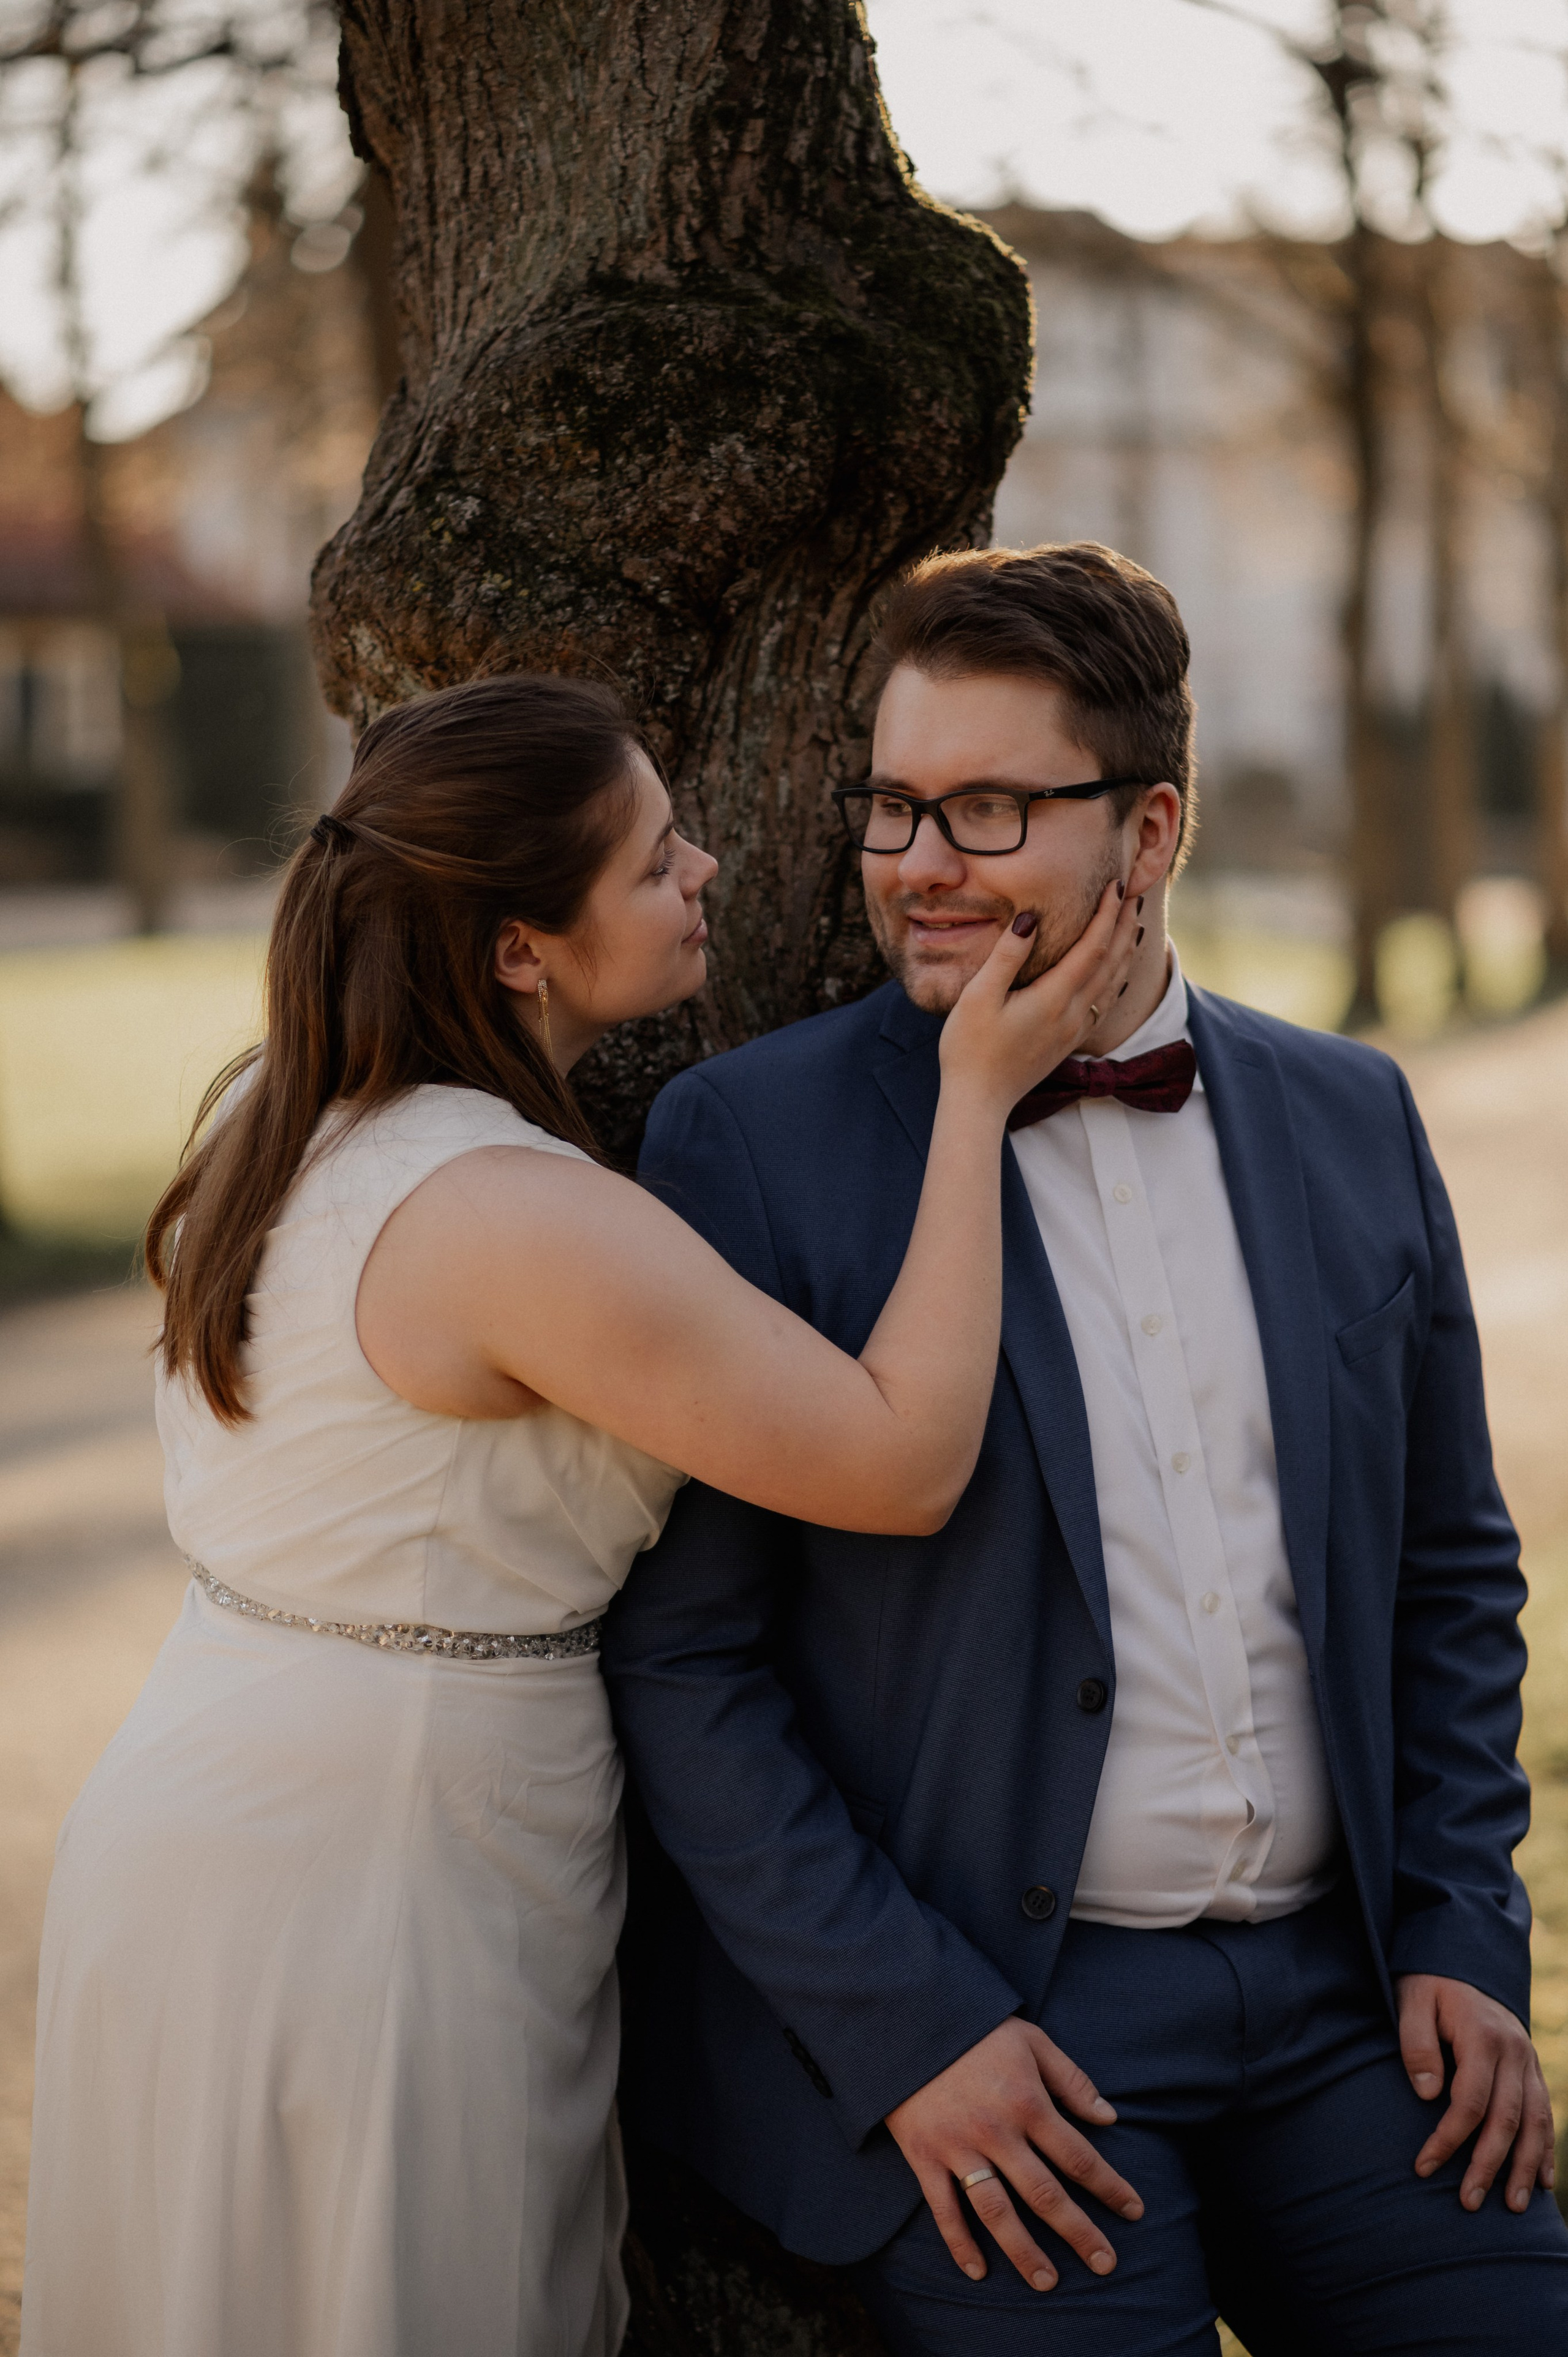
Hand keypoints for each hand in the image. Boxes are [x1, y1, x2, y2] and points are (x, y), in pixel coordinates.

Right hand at [885, 2017, 1143, 2291]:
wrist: (910, 2018)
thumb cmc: (977, 2028)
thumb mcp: (1031, 2039)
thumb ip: (1071, 2079)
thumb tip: (1109, 2118)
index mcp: (1027, 2102)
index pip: (1078, 2157)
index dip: (1109, 2187)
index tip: (1134, 2211)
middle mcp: (996, 2131)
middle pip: (1044, 2194)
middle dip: (1079, 2233)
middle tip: (1106, 2265)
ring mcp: (958, 2147)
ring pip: (996, 2212)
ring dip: (1024, 2252)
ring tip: (1048, 2283)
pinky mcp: (924, 2155)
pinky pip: (943, 2209)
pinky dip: (960, 2243)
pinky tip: (978, 2271)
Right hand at [937, 880, 1138, 1116]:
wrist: (979, 1101)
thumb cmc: (969, 1049)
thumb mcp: (979, 997)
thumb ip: (1007, 956)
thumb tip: (1031, 918)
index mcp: (1053, 998)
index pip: (1092, 947)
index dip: (1106, 914)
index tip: (1116, 886)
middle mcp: (1072, 1014)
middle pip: (1110, 962)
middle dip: (1122, 926)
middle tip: (1132, 895)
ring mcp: (1073, 1030)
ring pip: (1112, 983)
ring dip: (1124, 951)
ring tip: (1132, 925)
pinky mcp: (1068, 1042)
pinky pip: (1104, 1003)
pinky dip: (1116, 979)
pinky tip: (1117, 973)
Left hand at [1397, 1972, 1555, 2211]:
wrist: (1463, 1959)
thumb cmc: (1430, 1985)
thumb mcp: (1412, 2001)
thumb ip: (1416, 2044)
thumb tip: (1428, 2094)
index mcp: (1483, 2036)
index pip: (1469, 2101)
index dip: (1448, 2138)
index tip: (1424, 2167)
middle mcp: (1514, 2052)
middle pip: (1506, 2119)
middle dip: (1488, 2165)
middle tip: (1468, 2203)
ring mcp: (1529, 2062)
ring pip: (1534, 2123)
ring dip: (1523, 2167)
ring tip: (1512, 2207)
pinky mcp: (1534, 2070)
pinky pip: (1546, 2115)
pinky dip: (1546, 2151)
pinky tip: (1541, 2182)